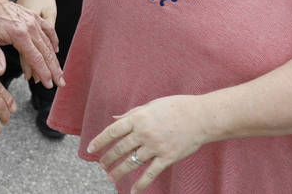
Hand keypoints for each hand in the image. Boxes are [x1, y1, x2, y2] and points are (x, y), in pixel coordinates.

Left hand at [0, 0, 61, 87]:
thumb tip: (0, 72)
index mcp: (19, 34)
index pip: (35, 58)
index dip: (43, 73)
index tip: (49, 84)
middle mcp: (30, 27)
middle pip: (46, 53)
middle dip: (54, 70)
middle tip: (60, 83)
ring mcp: (33, 21)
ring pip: (48, 43)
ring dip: (55, 59)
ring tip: (60, 72)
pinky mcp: (34, 16)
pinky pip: (48, 29)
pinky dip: (54, 40)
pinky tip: (56, 49)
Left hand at [87, 95, 209, 192]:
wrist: (201, 116)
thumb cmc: (175, 107)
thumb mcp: (150, 106)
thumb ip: (131, 114)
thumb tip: (114, 119)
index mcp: (138, 118)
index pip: (113, 131)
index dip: (99, 141)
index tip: (90, 149)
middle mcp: (144, 133)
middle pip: (120, 148)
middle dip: (108, 158)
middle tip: (101, 165)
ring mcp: (156, 146)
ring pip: (132, 162)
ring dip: (119, 171)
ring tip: (111, 177)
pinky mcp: (168, 157)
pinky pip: (151, 173)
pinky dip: (141, 183)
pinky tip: (133, 190)